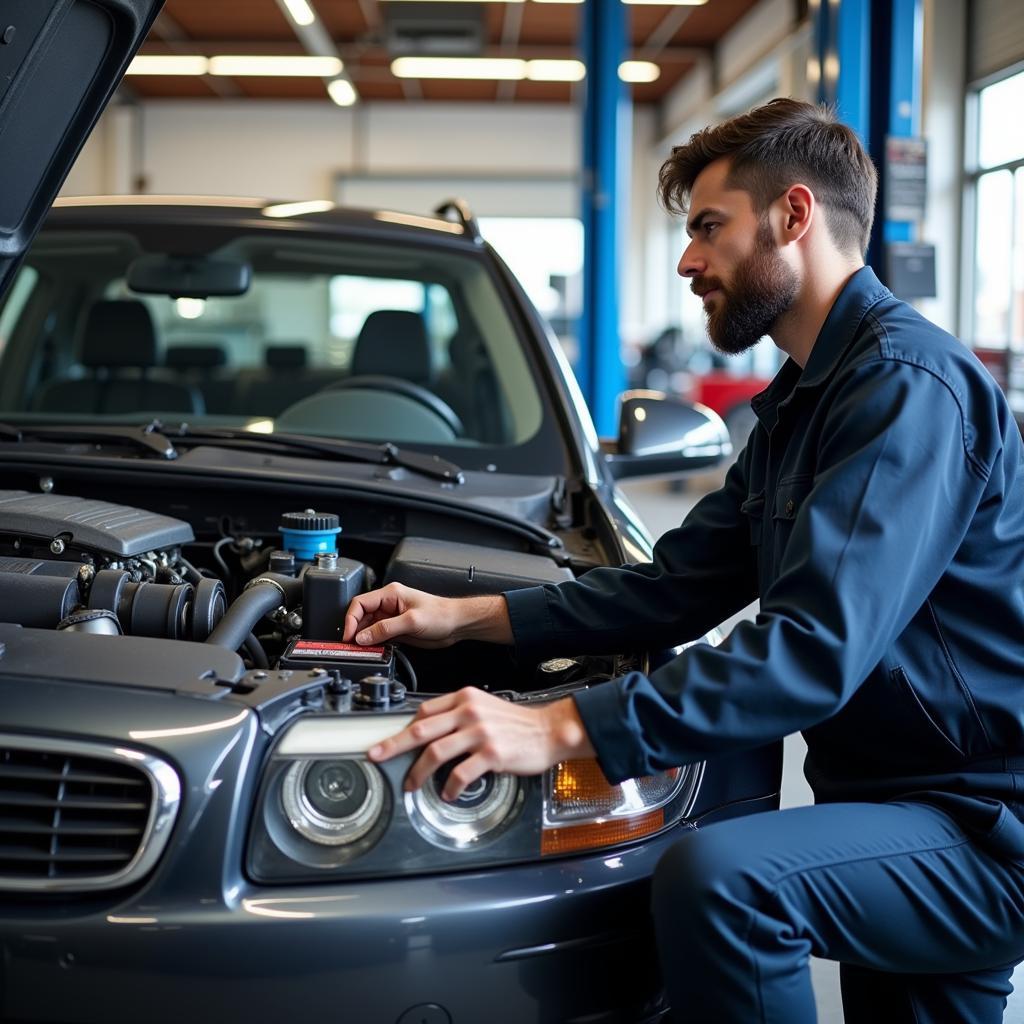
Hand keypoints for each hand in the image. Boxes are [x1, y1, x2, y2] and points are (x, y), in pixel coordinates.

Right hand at [343, 582, 459, 647]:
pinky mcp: (397, 629)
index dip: (351, 619)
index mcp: (390, 594)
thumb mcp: (411, 621)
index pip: (360, 603)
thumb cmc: (441, 614)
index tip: (349, 635)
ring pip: (368, 628)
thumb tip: (363, 637)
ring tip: (363, 649)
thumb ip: (385, 629)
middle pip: (361, 616)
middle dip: (356, 631)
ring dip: (364, 639)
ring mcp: (392, 617)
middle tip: (353, 645)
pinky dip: (374, 643)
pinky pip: (379, 636)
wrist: (457, 624)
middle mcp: (389, 604)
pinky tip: (374, 649)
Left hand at [367, 687, 594, 799]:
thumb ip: (458, 715)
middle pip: (420, 729)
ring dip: (417, 772)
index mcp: (464, 698)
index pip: (423, 711)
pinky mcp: (491, 754)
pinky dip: (450, 787)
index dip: (401, 728)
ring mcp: (480, 732)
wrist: (549, 730)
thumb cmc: (516, 723)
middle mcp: (469, 712)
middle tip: (376, 756)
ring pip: (435, 752)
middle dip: (393, 746)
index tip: (386, 740)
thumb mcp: (484, 708)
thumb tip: (428, 732)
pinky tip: (449, 793)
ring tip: (411, 784)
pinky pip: (460, 773)